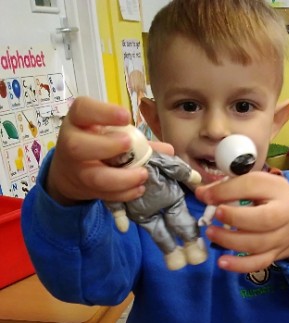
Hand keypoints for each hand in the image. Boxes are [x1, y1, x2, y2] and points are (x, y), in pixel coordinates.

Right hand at [46, 97, 173, 205]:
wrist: (70, 171)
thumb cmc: (96, 142)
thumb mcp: (109, 133)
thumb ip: (137, 139)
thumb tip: (168, 150)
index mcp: (78, 120)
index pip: (82, 110)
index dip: (103, 113)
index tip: (126, 116)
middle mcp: (72, 143)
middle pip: (80, 146)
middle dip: (108, 146)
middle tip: (130, 144)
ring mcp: (77, 170)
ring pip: (96, 177)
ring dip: (123, 178)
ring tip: (143, 174)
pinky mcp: (86, 189)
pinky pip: (105, 194)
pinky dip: (125, 194)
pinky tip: (139, 189)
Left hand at [196, 171, 288, 272]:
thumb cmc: (271, 200)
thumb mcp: (257, 185)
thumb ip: (230, 187)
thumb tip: (202, 193)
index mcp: (278, 189)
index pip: (253, 185)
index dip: (227, 190)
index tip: (206, 196)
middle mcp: (285, 214)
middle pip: (264, 219)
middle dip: (236, 217)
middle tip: (215, 214)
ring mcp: (281, 238)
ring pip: (258, 244)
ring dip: (231, 241)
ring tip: (211, 233)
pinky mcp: (275, 255)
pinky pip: (258, 263)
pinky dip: (239, 265)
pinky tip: (222, 262)